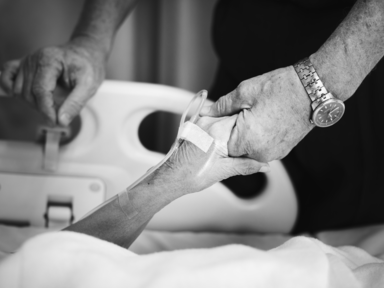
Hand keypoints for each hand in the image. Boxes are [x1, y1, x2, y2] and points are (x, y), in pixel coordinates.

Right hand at [0, 36, 106, 125]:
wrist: (86, 53)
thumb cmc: (88, 66)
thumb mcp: (89, 85)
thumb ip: (75, 103)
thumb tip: (62, 121)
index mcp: (50, 60)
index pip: (40, 90)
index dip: (47, 110)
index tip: (55, 122)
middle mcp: (34, 59)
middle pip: (28, 93)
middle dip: (42, 108)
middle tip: (59, 114)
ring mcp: (27, 61)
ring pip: (18, 90)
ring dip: (32, 103)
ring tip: (51, 104)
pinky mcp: (23, 65)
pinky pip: (7, 76)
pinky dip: (10, 88)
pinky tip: (22, 97)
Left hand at [152, 116, 269, 195]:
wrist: (172, 177)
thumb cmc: (191, 175)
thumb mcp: (223, 171)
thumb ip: (246, 165)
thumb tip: (264, 165)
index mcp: (217, 131)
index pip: (243, 121)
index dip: (253, 129)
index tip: (258, 140)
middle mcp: (208, 123)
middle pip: (235, 119)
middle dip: (244, 130)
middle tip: (249, 146)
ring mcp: (201, 123)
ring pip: (226, 121)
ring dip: (234, 131)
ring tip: (234, 148)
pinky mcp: (197, 126)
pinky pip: (216, 123)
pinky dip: (224, 131)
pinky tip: (224, 145)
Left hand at [200, 67, 314, 161]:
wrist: (313, 89)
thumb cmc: (281, 88)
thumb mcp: (245, 92)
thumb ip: (221, 106)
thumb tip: (207, 112)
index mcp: (248, 141)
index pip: (221, 146)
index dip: (219, 132)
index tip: (222, 120)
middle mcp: (261, 153)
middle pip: (235, 150)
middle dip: (232, 134)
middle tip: (238, 114)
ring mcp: (274, 154)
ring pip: (249, 150)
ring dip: (246, 136)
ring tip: (253, 115)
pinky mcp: (283, 150)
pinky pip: (262, 148)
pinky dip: (258, 138)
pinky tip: (263, 121)